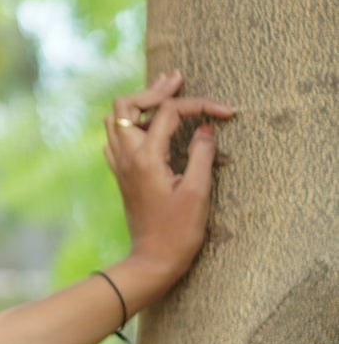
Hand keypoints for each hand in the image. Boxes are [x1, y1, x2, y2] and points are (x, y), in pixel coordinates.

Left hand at [103, 70, 235, 301]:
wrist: (152, 262)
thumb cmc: (178, 232)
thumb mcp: (197, 193)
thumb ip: (201, 155)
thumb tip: (205, 127)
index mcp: (146, 158)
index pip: (168, 112)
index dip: (199, 105)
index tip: (227, 112)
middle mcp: (127, 158)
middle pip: (126, 105)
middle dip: (154, 90)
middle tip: (179, 81)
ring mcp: (120, 167)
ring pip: (116, 120)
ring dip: (138, 105)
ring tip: (164, 97)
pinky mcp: (122, 177)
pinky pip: (115, 139)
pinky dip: (130, 125)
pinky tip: (147, 127)